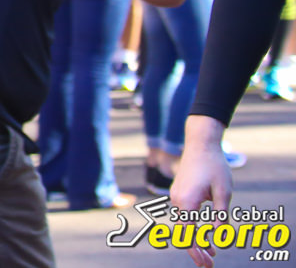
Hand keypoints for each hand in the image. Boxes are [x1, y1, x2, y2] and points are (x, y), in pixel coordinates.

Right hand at [171, 117, 231, 267]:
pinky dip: (194, 226)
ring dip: (196, 238)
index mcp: (187, 202)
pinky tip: (206, 233)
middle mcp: (177, 200)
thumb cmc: (214, 167)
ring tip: (212, 251)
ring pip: (185, 223)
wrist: (200, 144)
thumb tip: (219, 235)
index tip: (206, 263)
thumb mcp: (223, 192)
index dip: (197, 251)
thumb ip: (220, 215)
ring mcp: (176, 196)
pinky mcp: (180, 192)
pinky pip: (185, 214)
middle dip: (196, 249)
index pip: (189, 234)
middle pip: (184, 232)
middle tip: (209, 264)